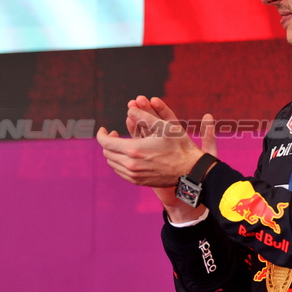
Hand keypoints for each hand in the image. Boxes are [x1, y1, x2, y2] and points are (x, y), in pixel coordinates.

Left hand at [97, 96, 216, 220]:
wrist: (190, 170)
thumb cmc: (179, 147)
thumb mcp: (165, 127)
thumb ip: (145, 117)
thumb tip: (129, 110)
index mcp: (133, 150)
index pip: (105, 142)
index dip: (101, 134)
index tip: (105, 129)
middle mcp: (130, 164)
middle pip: (107, 152)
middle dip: (108, 141)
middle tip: (116, 134)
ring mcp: (133, 175)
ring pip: (112, 163)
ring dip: (113, 152)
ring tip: (122, 144)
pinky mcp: (138, 182)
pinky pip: (120, 172)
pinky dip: (119, 162)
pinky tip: (128, 156)